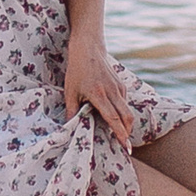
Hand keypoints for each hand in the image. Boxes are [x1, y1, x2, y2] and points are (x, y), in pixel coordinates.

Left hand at [63, 31, 134, 147]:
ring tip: (119, 134)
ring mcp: (118, 87)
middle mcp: (112, 91)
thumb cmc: (77, 70)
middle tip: (125, 146)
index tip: (126, 147)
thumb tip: (68, 128)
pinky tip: (115, 117)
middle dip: (127, 133)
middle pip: (126, 117)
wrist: (88, 47)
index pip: (113, 118)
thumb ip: (71, 110)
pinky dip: (123, 113)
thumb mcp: (70, 91)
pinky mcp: (121, 84)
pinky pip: (125, 102)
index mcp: (98, 94)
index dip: (120, 134)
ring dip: (126, 124)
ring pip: (127, 110)